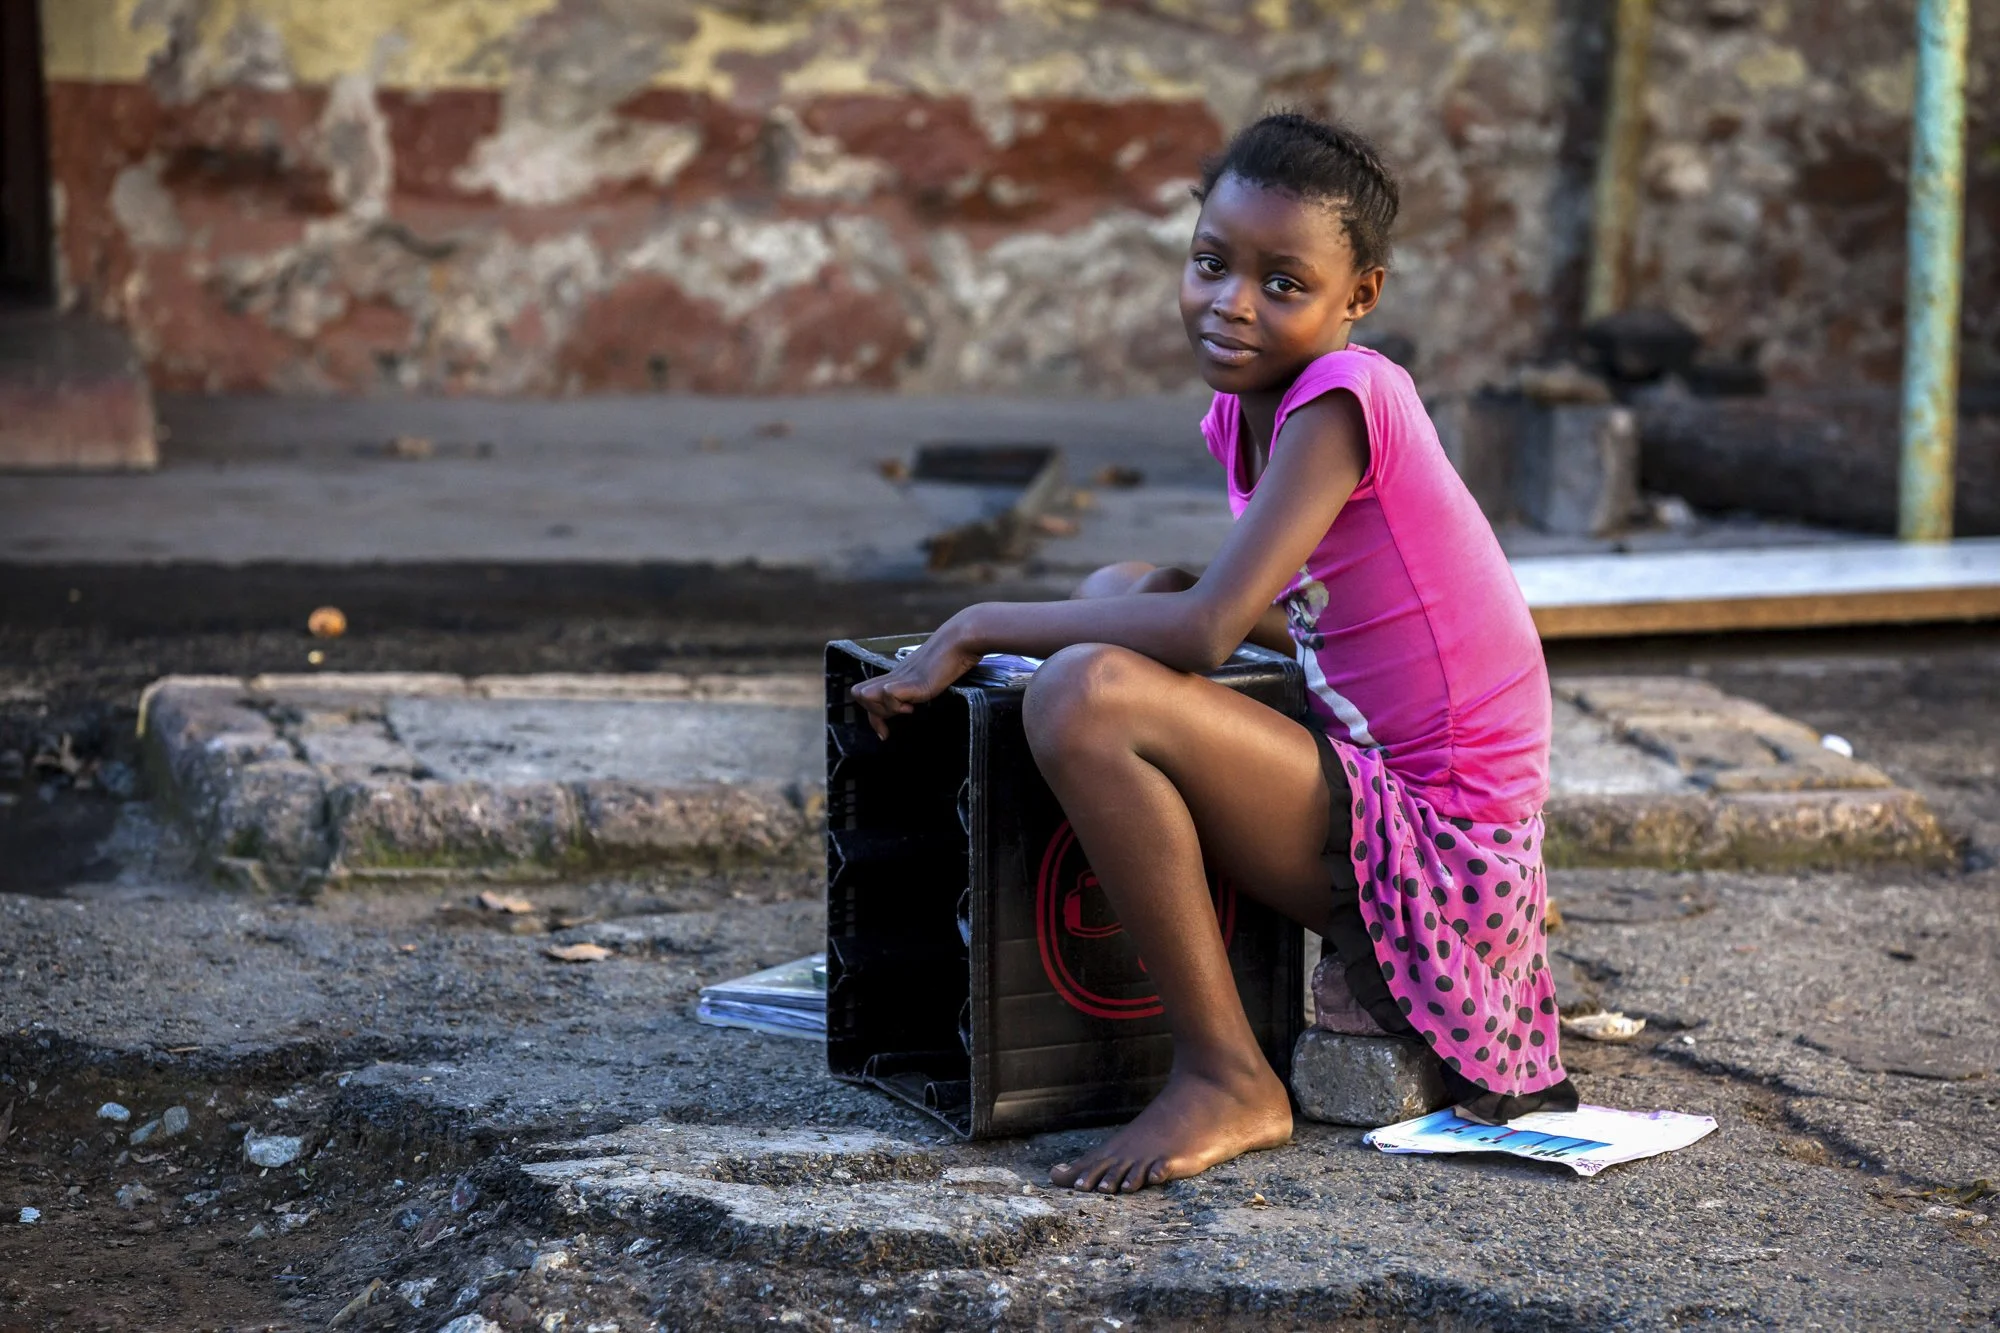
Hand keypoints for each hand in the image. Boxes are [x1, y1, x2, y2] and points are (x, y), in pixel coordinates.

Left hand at [849, 621, 981, 738]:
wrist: (959, 642)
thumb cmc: (950, 657)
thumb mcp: (928, 676)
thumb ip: (917, 686)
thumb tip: (913, 701)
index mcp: (895, 675)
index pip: (865, 693)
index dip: (872, 717)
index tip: (886, 732)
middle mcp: (893, 676)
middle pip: (859, 695)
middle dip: (875, 714)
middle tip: (897, 717)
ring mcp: (900, 678)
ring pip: (867, 696)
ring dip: (885, 710)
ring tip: (908, 708)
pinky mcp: (910, 681)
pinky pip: (889, 696)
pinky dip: (898, 706)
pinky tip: (914, 705)